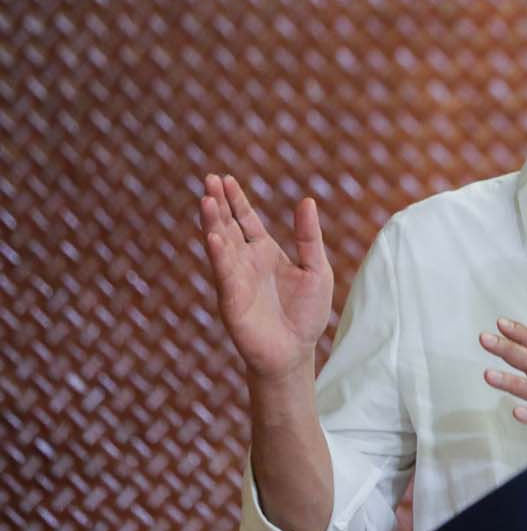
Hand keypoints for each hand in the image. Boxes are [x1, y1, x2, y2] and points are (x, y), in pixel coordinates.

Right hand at [198, 174, 333, 381]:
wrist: (296, 352)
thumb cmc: (306, 313)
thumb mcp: (316, 268)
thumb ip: (309, 236)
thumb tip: (307, 200)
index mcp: (265, 252)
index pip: (245, 220)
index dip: (236, 200)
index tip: (225, 178)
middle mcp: (246, 262)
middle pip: (228, 227)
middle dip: (218, 204)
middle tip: (208, 179)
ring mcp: (236, 280)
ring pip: (221, 246)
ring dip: (213, 223)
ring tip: (206, 200)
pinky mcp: (232, 301)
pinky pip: (224, 274)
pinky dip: (218, 254)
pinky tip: (213, 236)